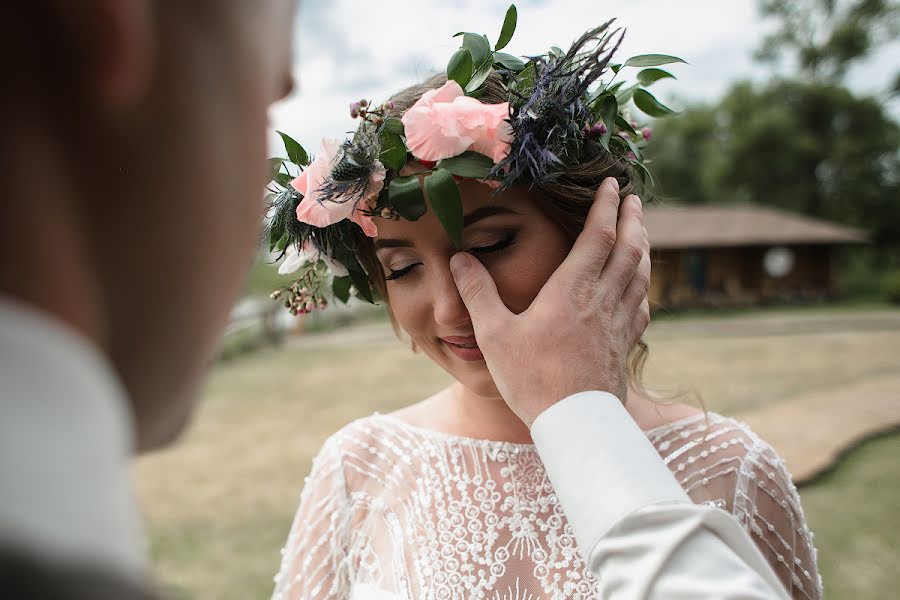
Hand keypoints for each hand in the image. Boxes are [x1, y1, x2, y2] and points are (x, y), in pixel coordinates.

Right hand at [449, 177, 650, 425]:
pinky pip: (641, 305)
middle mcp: (602, 300)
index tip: (612, 184)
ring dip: (642, 247)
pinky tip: (639, 287)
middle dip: (632, 219)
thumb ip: (477, 293)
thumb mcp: (494, 334)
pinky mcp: (624, 344)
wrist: (574, 424)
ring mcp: (618, 323)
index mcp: (572, 290)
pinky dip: (643, 285)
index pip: (597, 236)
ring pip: (640, 274)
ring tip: (640, 232)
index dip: (607, 206)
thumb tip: (459, 258)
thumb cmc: (532, 379)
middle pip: (628, 249)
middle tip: (633, 198)